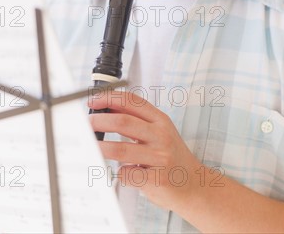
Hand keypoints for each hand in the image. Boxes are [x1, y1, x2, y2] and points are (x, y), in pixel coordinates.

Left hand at [88, 89, 201, 211]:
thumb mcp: (159, 132)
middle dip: (99, 121)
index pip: (132, 102)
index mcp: (160, 120)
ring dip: (100, 147)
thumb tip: (106, 109)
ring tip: (90, 147)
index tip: (93, 101)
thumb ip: (137, 121)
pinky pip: (128, 174)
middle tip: (86, 125)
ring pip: (121, 149)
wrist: (196, 185)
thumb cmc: (172, 157)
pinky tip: (119, 172)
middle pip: (123, 122)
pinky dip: (119, 173)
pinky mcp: (157, 179)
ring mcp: (160, 157)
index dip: (109, 98)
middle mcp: (161, 135)